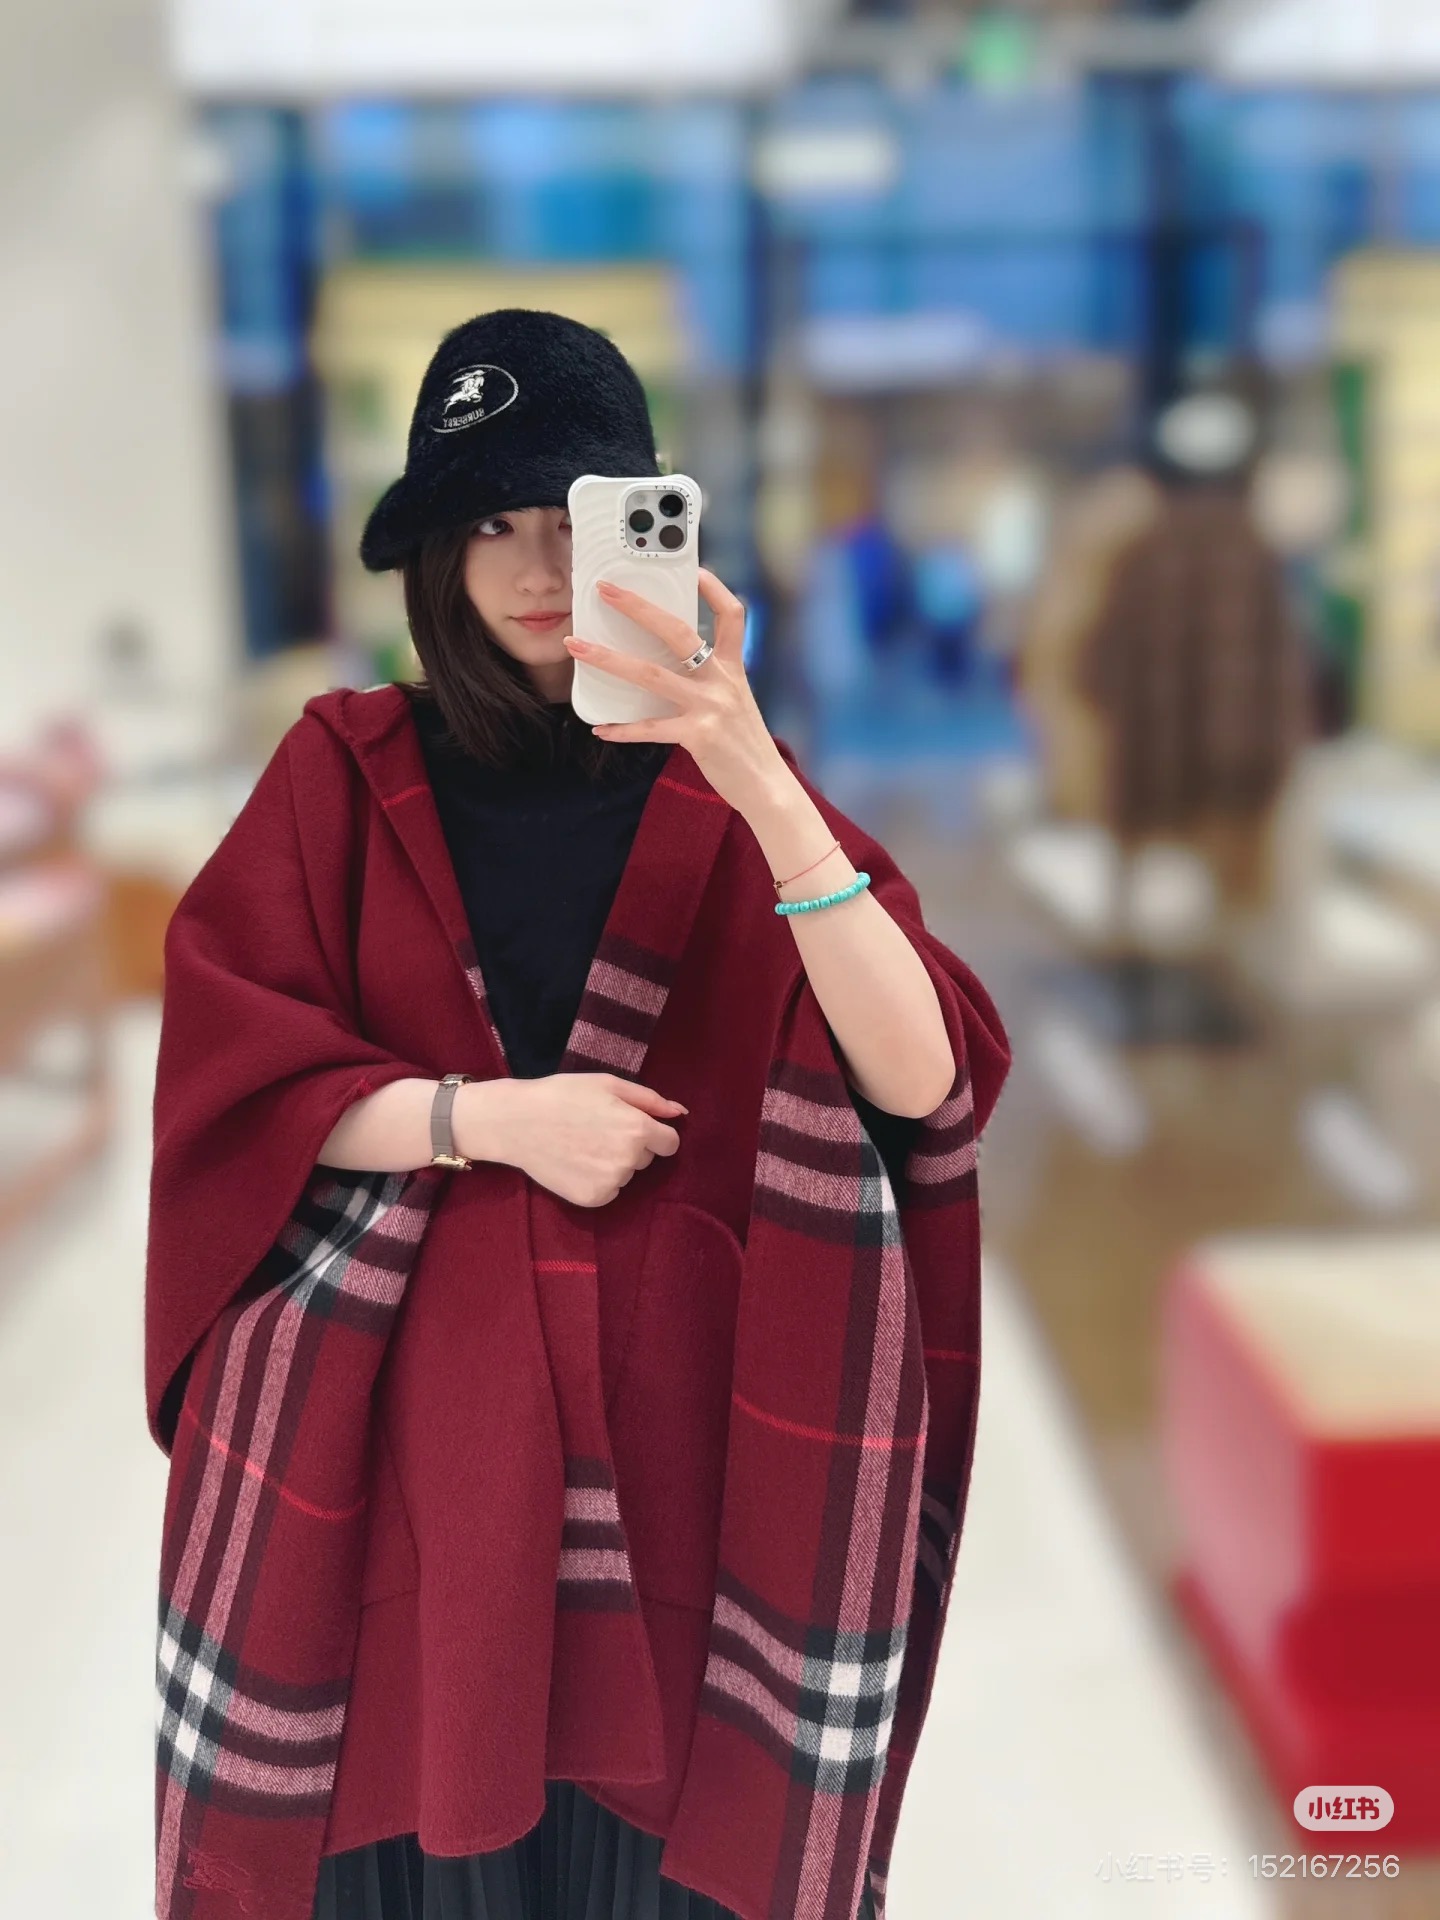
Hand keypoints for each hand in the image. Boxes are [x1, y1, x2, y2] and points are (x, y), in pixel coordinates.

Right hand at [499, 1072, 685, 1209]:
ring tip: (582, 1145)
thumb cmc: (563, 1095)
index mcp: (637, 1129)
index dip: (655, 1133)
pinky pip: (610, 1190)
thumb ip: (650, 1099)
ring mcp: (611, 1182)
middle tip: (597, 1130)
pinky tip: (576, 1162)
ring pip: (626, 1174)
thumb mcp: (608, 1085)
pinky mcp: (593, 1199)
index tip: (634, 1127)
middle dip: (631, 1146)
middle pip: (646, 1158)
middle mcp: (629, 1159)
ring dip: (613, 1163)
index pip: (670, 1143)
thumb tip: (681, 1112)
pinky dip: (598, 1180)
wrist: (517, 1123)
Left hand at [562, 567, 785, 813]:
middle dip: (638, 608)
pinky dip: (623, 729)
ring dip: (609, 659)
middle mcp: (722, 681)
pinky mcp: (698, 736)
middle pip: (679, 632)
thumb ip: (710, 680)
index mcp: (733, 668)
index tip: (694, 570)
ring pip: (651, 674)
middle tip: (606, 590)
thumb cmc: (745, 745)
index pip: (732, 616)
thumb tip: (669, 664)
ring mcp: (710, 707)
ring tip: (578, 647)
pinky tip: (601, 728)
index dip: (714, 590)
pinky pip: (650, 728)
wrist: (766, 786)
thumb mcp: (736, 701)